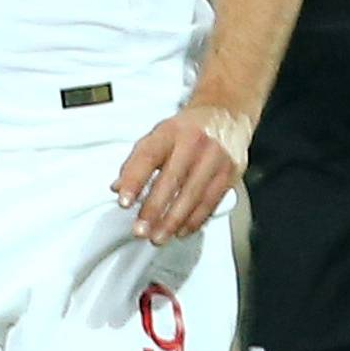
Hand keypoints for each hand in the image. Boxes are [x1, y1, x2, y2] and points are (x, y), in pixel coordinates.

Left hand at [110, 102, 251, 245]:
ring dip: (173, 221)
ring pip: (193, 195)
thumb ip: (137, 161)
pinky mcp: (231, 172)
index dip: (134, 181)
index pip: (148, 156)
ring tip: (158, 237)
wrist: (227, 113)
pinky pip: (211, 201)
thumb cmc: (188, 129)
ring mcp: (215, 157)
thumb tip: (118, 188)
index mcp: (171, 131)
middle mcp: (194, 142)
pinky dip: (195, 220)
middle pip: (172, 179)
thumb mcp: (159, 134)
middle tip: (140, 230)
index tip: (124, 202)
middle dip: (154, 209)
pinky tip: (182, 230)